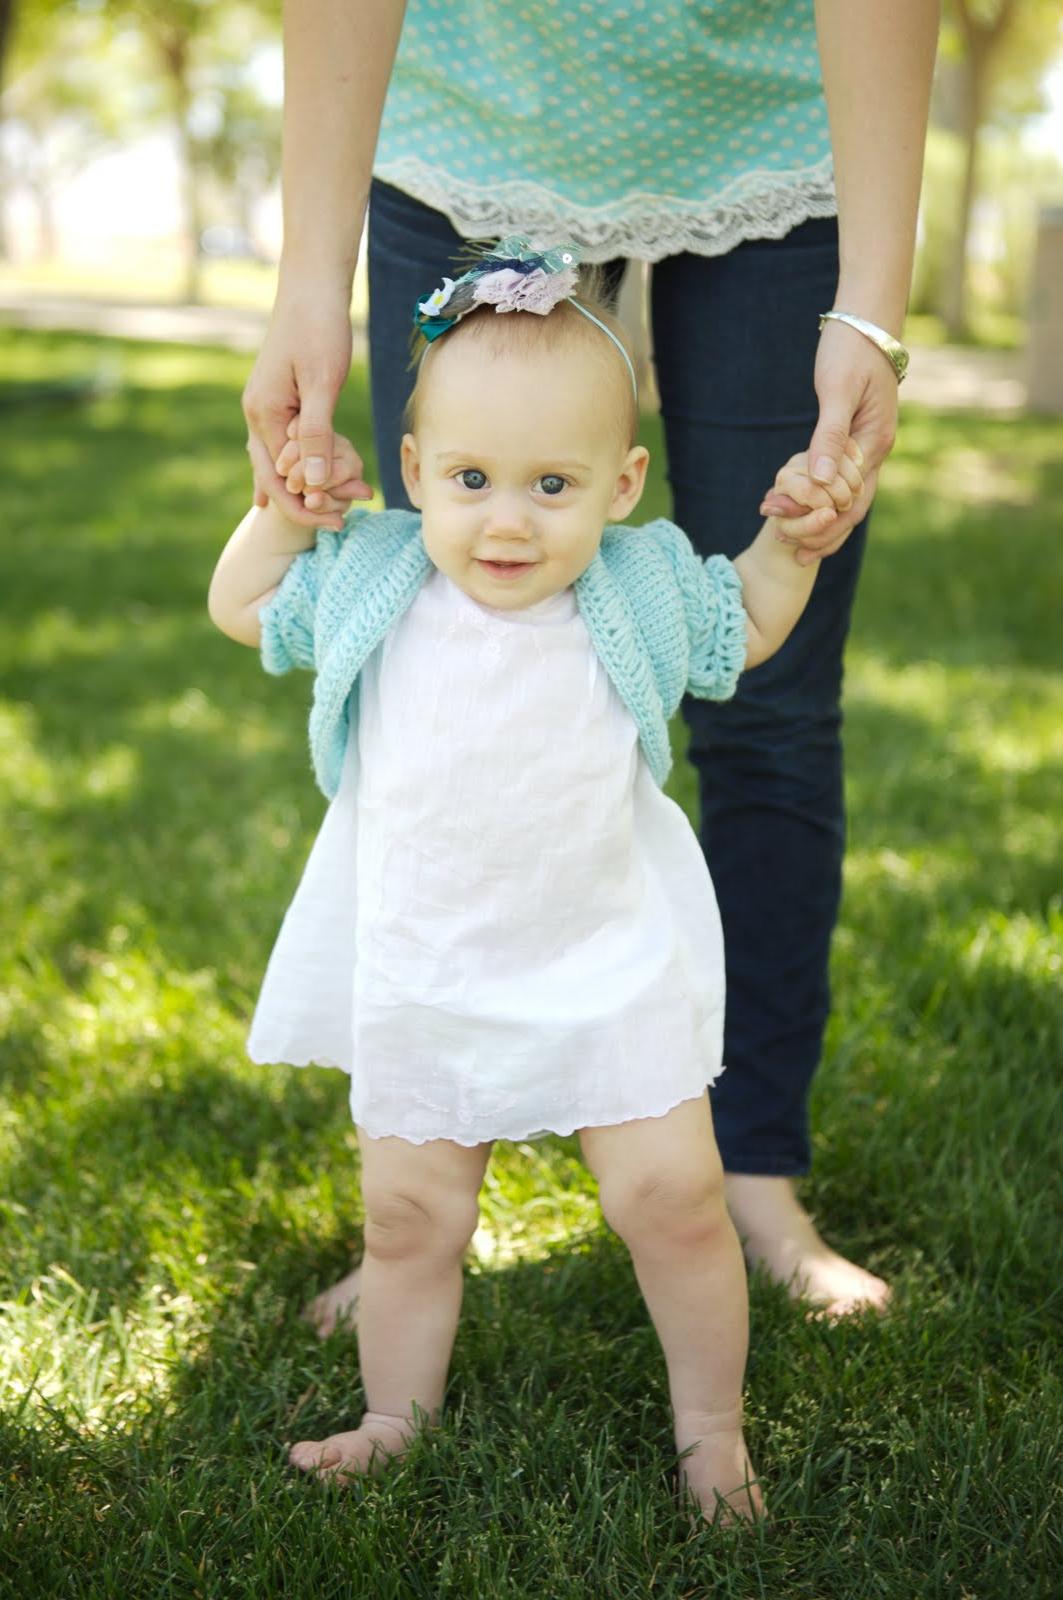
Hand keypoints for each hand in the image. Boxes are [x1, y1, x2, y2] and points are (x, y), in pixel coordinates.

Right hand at [241, 283, 371, 528]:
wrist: (311, 286)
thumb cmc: (320, 328)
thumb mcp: (322, 383)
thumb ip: (316, 435)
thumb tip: (310, 484)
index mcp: (263, 414)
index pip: (279, 479)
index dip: (306, 505)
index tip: (338, 523)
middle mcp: (256, 413)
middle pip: (273, 477)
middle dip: (303, 503)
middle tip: (338, 526)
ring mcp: (263, 406)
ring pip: (275, 462)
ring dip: (300, 488)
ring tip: (325, 514)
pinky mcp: (276, 398)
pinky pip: (280, 445)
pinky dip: (293, 467)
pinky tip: (298, 486)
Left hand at [760, 316, 900, 561]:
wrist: (867, 317)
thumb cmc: (850, 348)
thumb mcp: (837, 392)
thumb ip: (829, 437)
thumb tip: (820, 482)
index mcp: (874, 443)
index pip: (850, 500)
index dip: (822, 524)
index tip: (790, 539)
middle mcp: (876, 450)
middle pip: (852, 507)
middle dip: (823, 532)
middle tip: (791, 555)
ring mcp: (869, 446)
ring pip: (849, 497)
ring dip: (823, 520)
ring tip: (793, 543)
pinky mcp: (858, 438)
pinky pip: (844, 480)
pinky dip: (825, 500)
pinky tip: (805, 512)